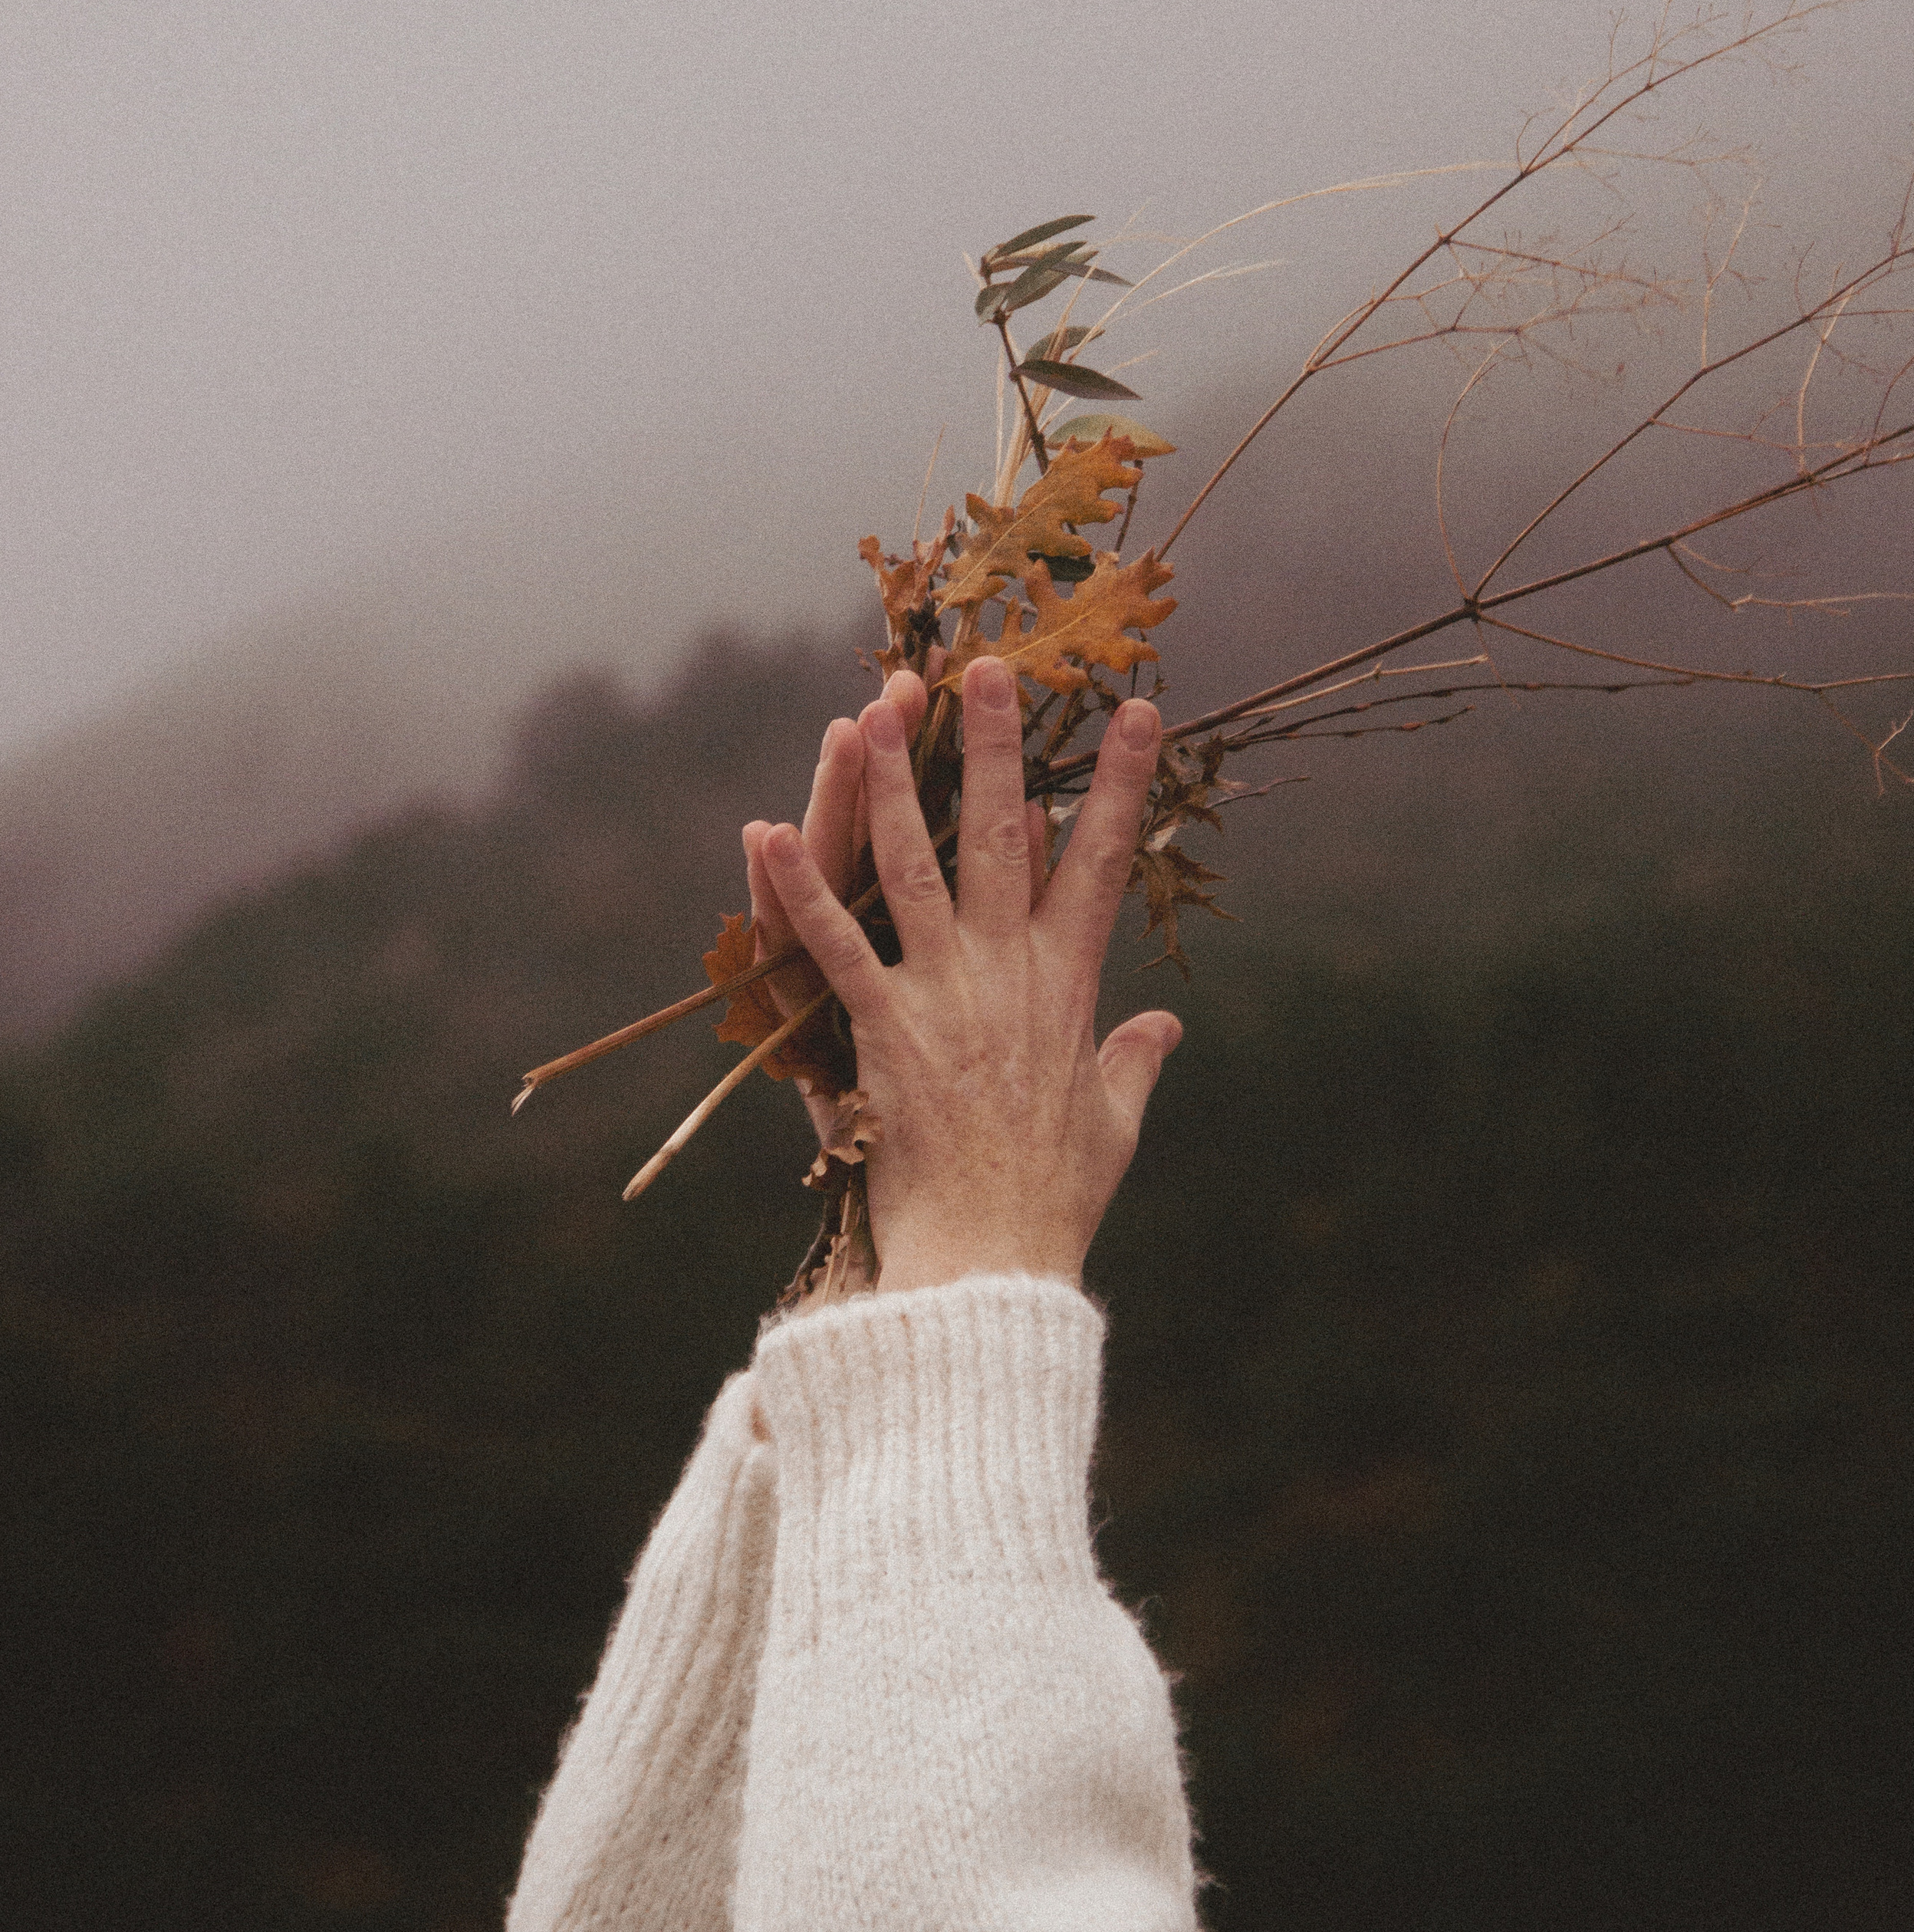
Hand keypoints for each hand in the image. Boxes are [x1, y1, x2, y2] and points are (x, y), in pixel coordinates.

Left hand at [748, 656, 1180, 1290]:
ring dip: (889, 785)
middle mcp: (1010, 974)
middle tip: (989, 666)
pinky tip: (765, 830)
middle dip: (996, 746)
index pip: (1103, 863)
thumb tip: (1166, 1025)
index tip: (1140, 713)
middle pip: (1004, 836)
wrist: (992, 1265)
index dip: (1123, 785)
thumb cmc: (1054, 1202)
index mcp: (1070, 987)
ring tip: (874, 710)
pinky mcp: (883, 1031)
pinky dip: (797, 889)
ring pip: (914, 866)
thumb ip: (1135, 1062)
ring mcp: (946, 996)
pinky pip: (833, 946)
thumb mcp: (1112, 1122)